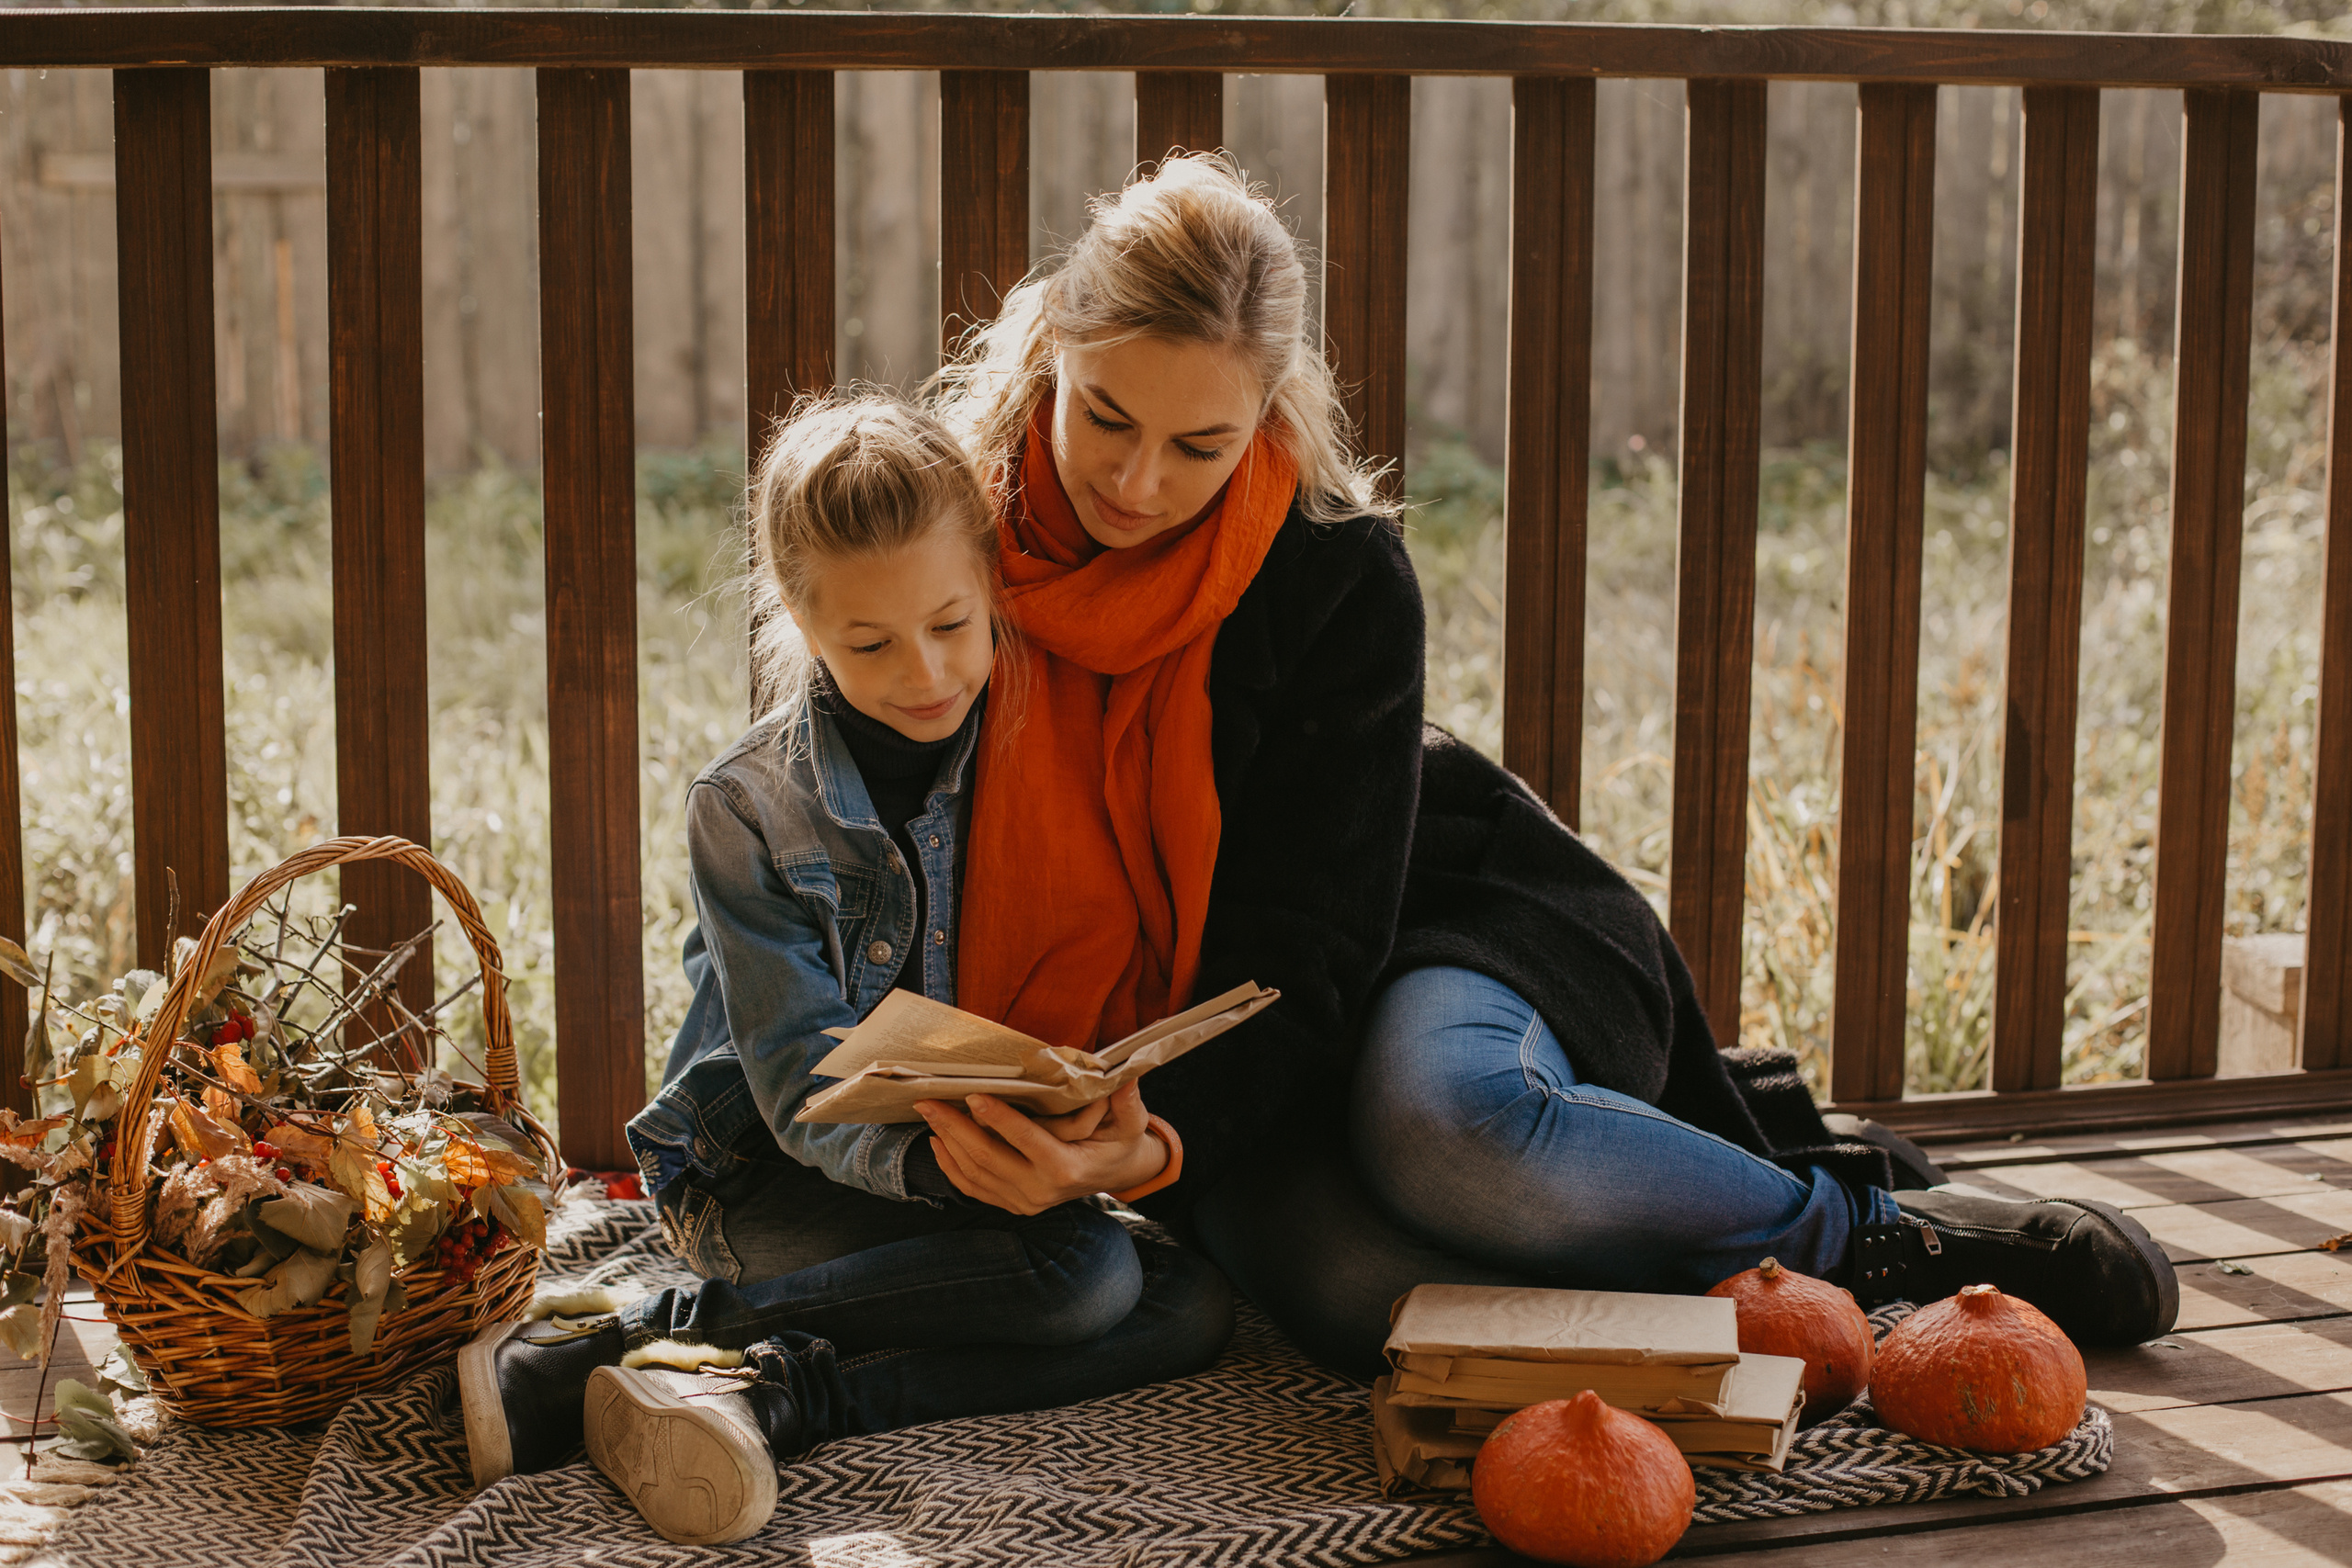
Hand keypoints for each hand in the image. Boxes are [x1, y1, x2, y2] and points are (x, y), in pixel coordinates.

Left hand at [915, 1083, 1165, 1215]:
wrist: (1116, 1175)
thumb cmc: (1121, 1142)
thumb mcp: (1131, 1123)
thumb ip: (1127, 1102)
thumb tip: (1127, 1077)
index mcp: (1067, 1168)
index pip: (1026, 1140)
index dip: (999, 1118)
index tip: (973, 1096)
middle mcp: (1042, 1191)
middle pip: (988, 1158)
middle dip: (955, 1127)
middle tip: (929, 1101)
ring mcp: (1025, 1203)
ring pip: (975, 1174)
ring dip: (948, 1143)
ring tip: (928, 1115)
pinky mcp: (1014, 1205)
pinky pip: (974, 1189)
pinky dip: (951, 1167)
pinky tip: (938, 1143)